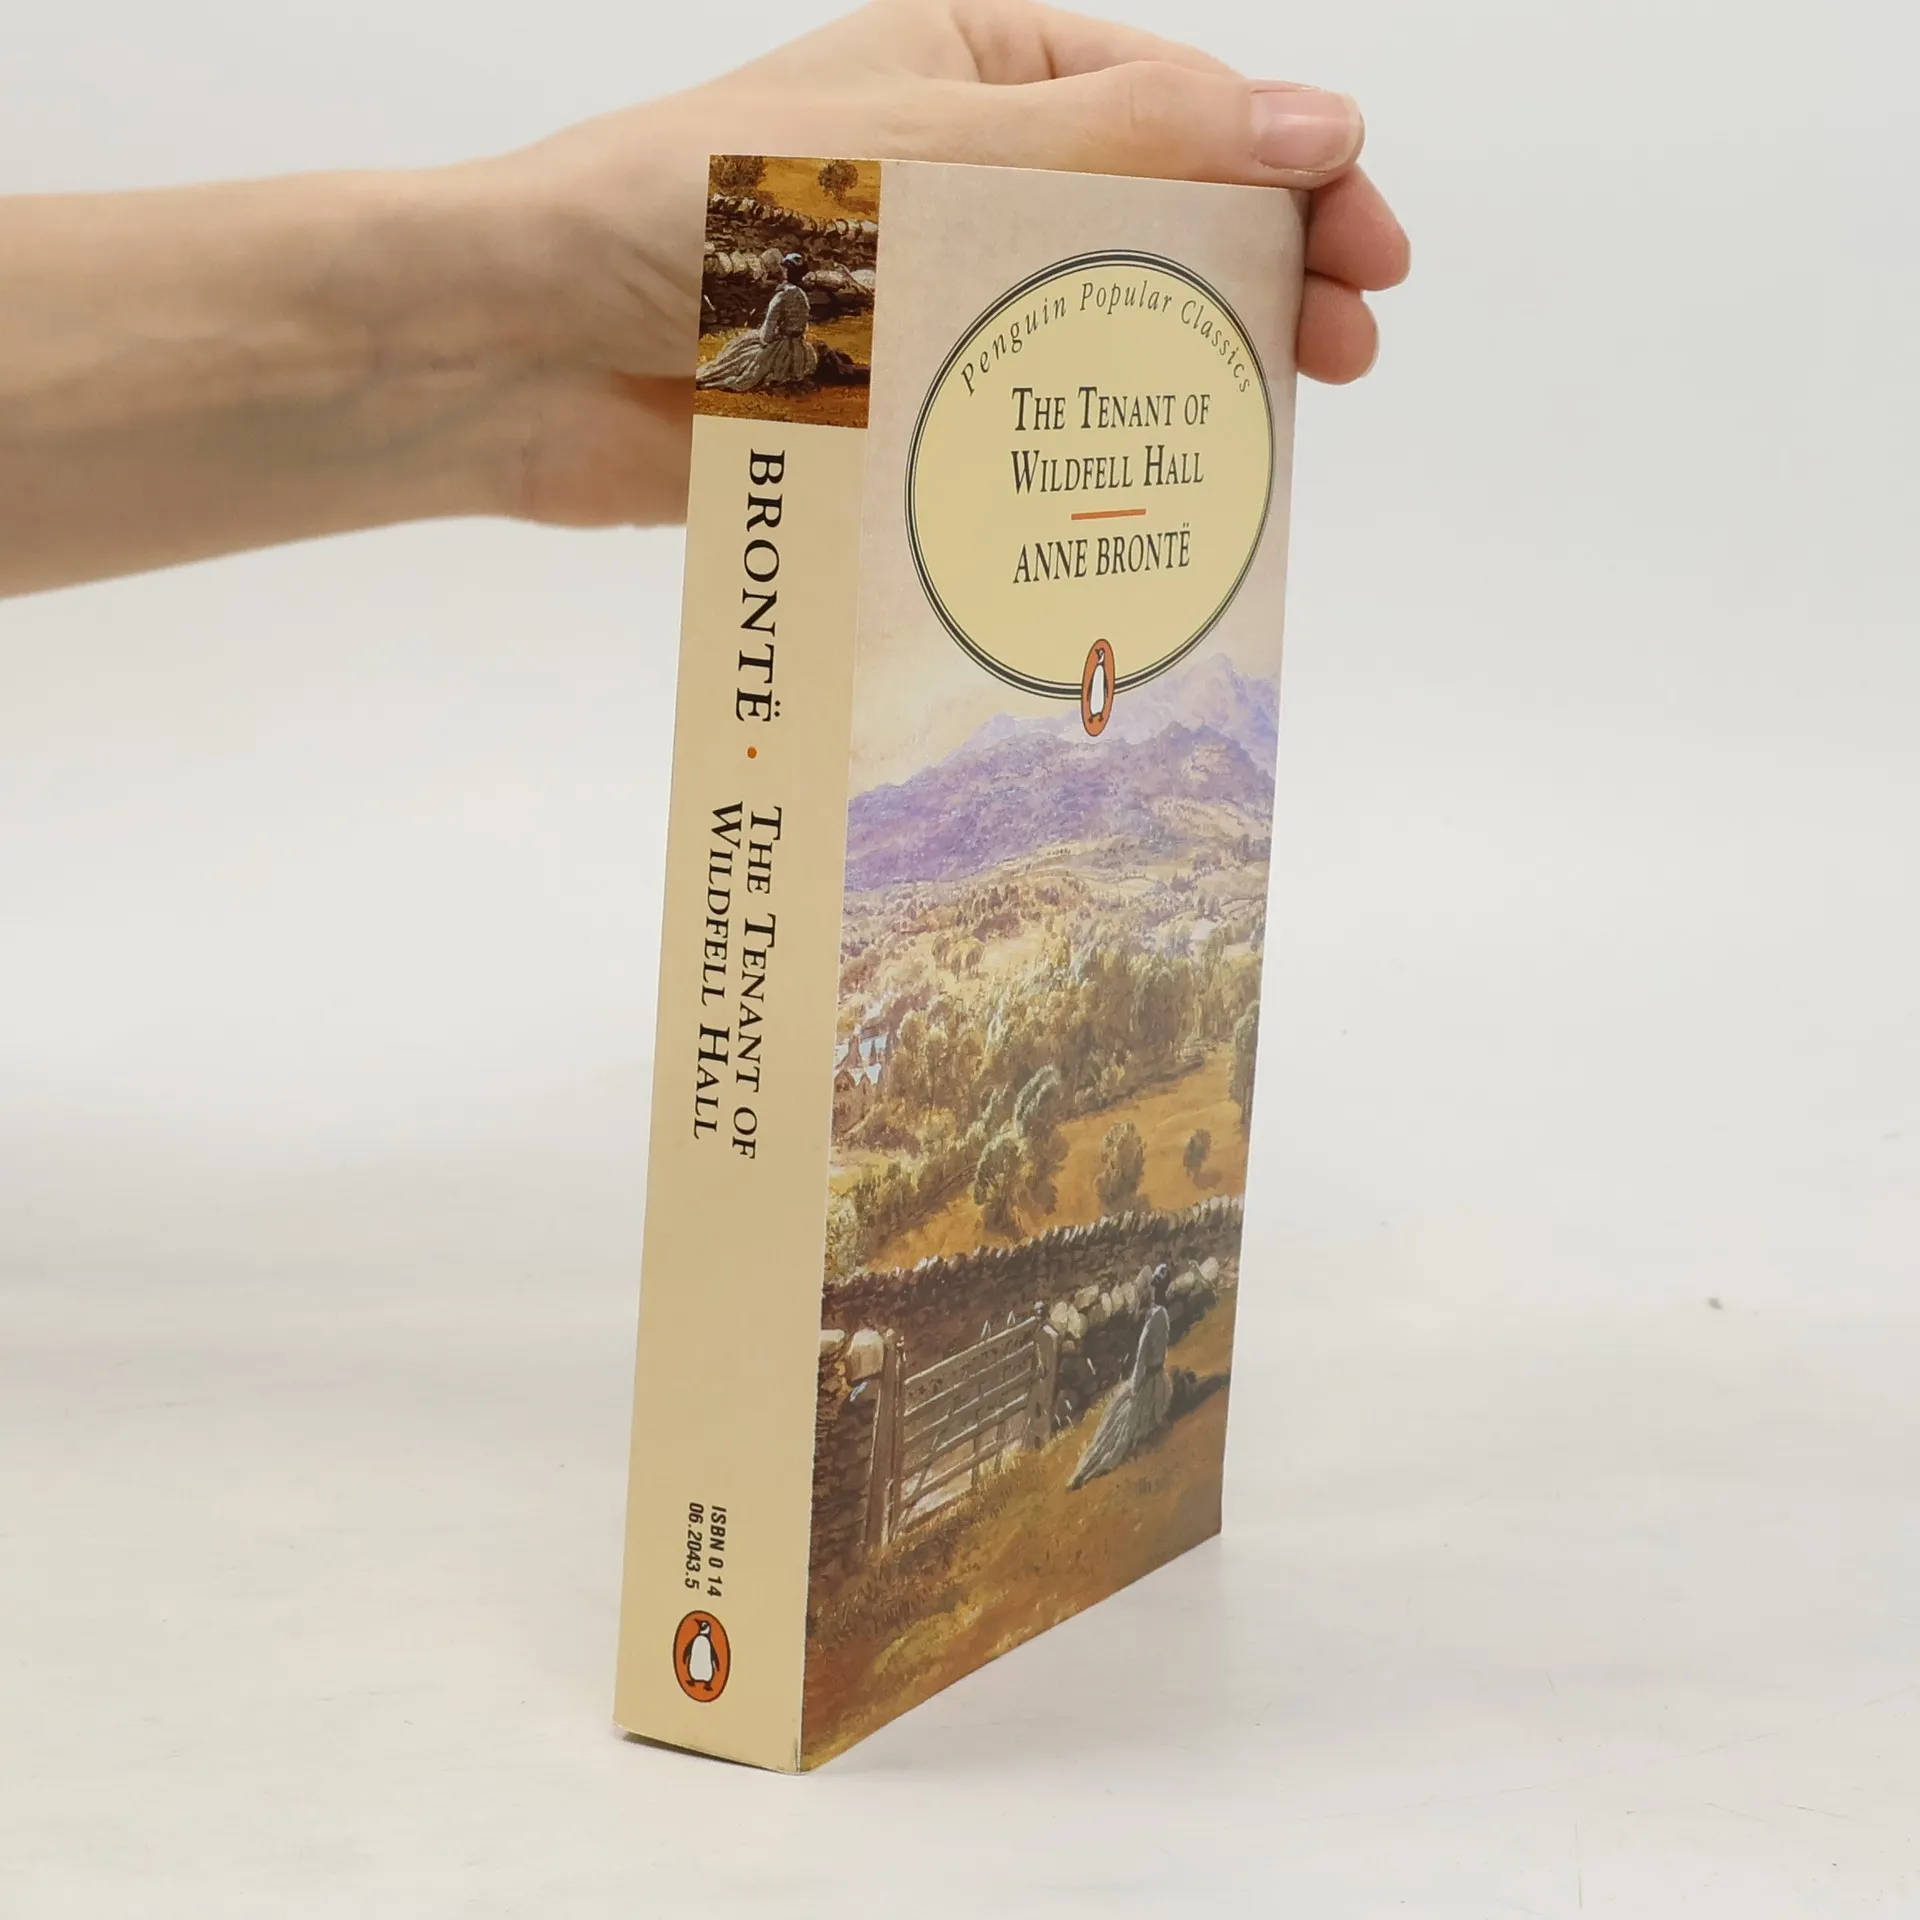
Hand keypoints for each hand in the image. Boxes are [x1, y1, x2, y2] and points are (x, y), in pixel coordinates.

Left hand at [479, 0, 1409, 525]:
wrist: (529, 354)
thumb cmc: (701, 213)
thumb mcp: (935, 150)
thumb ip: (1127, 146)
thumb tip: (1318, 127)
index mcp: (977, 74)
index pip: (1176, 107)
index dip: (1288, 171)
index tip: (1367, 251)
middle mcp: (965, 181)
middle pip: (1157, 223)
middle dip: (1261, 277)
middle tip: (1345, 349)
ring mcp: (932, 304)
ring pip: (1097, 333)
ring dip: (1188, 373)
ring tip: (1273, 425)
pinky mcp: (895, 415)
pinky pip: (1019, 430)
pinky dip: (1088, 455)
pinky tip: (1155, 489)